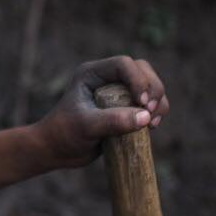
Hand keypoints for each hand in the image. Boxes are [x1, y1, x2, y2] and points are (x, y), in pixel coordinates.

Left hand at [34, 55, 170, 169]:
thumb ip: (113, 121)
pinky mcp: (126, 108)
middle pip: (142, 70)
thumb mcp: (86, 126)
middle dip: (153, 89)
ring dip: (158, 101)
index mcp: (92, 73)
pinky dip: (157, 112)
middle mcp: (107, 79)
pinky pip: (150, 103)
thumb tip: (145, 116)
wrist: (57, 150)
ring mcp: (118, 92)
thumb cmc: (64, 134)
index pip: (123, 64)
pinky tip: (151, 126)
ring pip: (151, 86)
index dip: (138, 80)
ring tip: (152, 124)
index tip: (142, 103)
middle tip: (150, 113)